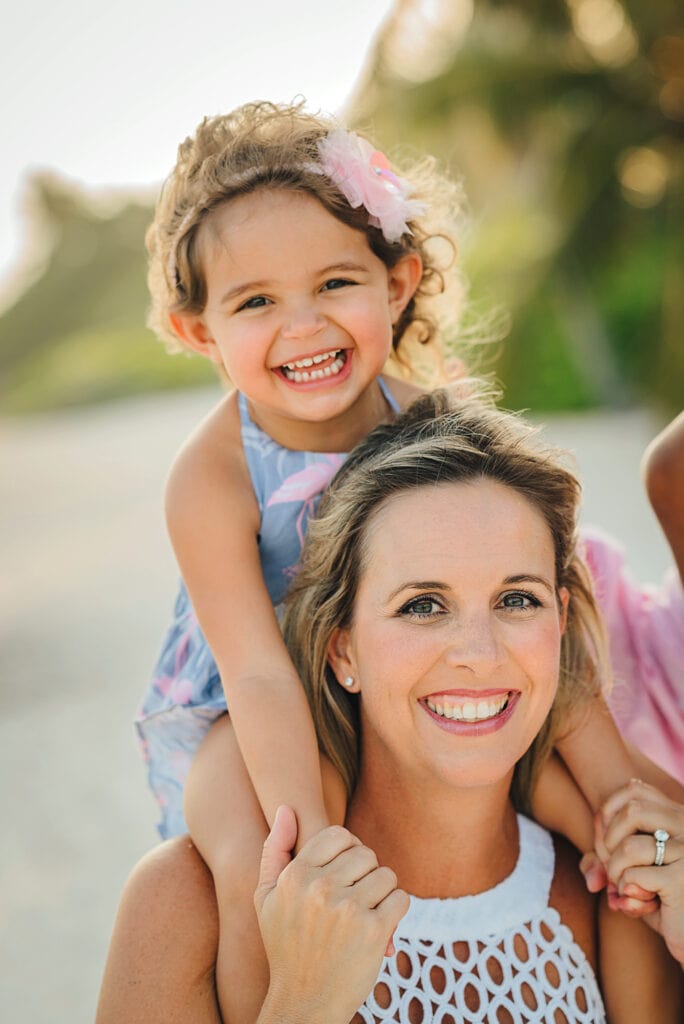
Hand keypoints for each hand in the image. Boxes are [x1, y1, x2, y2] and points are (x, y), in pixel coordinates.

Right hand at [254, 806, 409, 1023]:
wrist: (303, 1005)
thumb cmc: (285, 948)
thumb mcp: (267, 899)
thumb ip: (274, 850)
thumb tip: (285, 807)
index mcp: (295, 876)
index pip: (338, 834)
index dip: (347, 850)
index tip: (345, 873)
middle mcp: (320, 888)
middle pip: (365, 853)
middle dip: (366, 873)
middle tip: (356, 899)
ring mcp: (348, 909)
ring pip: (386, 874)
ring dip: (382, 893)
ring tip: (367, 913)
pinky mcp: (374, 932)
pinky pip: (401, 899)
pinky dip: (396, 912)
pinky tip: (380, 927)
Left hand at [599, 779, 683, 963]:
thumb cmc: (666, 906)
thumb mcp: (634, 876)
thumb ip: (608, 862)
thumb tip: (590, 878)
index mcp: (679, 818)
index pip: (635, 789)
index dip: (610, 809)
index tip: (607, 840)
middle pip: (630, 811)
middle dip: (608, 842)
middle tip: (614, 869)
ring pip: (629, 846)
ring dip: (615, 871)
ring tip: (625, 888)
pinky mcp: (681, 878)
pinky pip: (634, 876)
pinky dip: (627, 891)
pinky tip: (643, 902)